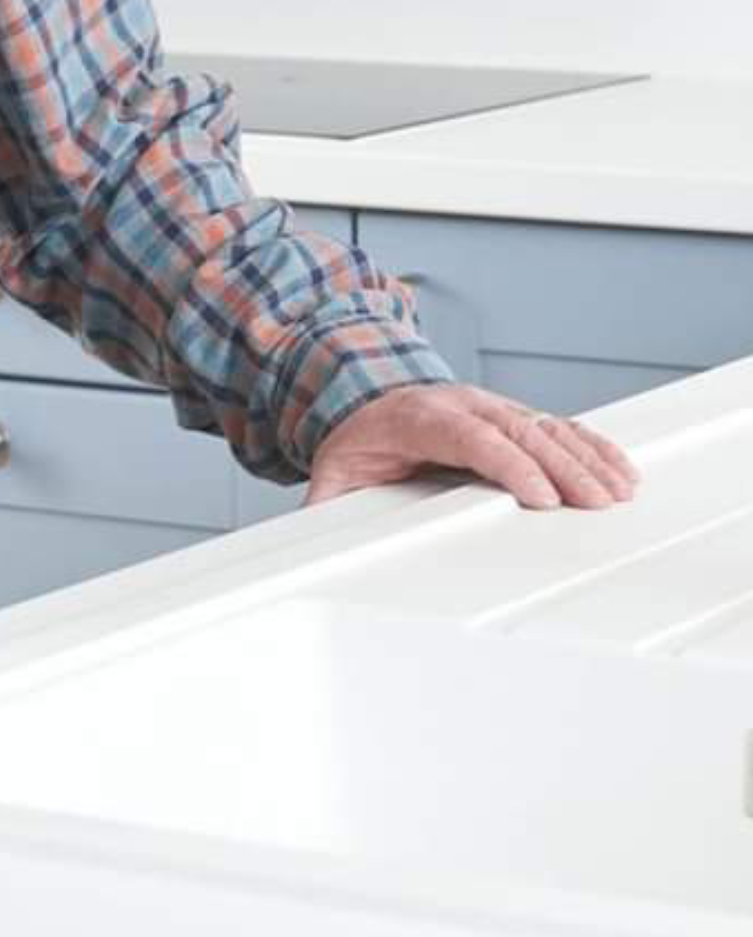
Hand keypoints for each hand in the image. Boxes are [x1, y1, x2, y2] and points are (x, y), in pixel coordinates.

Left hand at [305, 382, 639, 510]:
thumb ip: (329, 510)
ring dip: (584, 457)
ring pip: (543, 424)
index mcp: (418, 419)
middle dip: (561, 467)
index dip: (507, 463)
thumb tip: (319, 542)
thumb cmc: (356, 442)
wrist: (359, 394)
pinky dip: (589, 444)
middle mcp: (460, 406)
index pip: (469, 437)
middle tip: (595, 504)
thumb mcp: (334, 475)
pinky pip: (555, 424)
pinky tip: (617, 467)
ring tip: (617, 491)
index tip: (540, 495)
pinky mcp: (509, 414)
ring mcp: (488, 405)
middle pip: (517, 430)